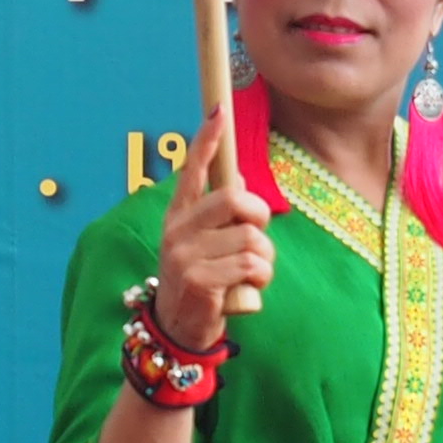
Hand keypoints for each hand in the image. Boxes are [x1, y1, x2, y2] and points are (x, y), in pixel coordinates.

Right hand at [153, 127, 272, 343]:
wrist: (178, 331)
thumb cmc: (202, 283)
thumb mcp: (206, 246)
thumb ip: (220, 218)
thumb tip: (241, 184)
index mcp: (179, 216)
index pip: (193, 170)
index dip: (208, 140)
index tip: (219, 111)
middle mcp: (178, 230)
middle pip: (234, 199)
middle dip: (259, 217)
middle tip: (256, 238)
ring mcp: (186, 255)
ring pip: (251, 239)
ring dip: (264, 262)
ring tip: (249, 277)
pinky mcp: (200, 281)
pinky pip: (251, 267)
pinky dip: (260, 281)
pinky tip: (246, 292)